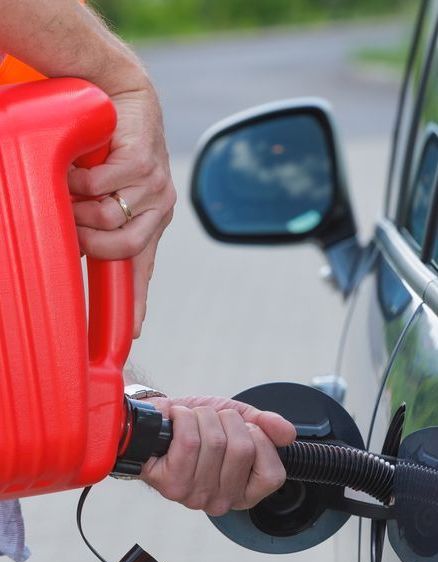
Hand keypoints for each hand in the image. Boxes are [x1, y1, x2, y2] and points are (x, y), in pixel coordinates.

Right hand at [68, 84, 175, 336]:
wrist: (121, 94)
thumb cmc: (110, 146)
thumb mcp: (108, 191)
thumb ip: (102, 221)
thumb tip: (79, 248)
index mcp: (151, 221)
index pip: (145, 269)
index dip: (139, 303)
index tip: (136, 332)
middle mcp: (159, 208)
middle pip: (120, 249)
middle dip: (88, 240)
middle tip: (71, 221)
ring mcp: (155, 186)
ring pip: (107, 219)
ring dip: (79, 206)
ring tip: (75, 187)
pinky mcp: (143, 162)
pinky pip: (100, 189)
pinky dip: (79, 181)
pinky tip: (81, 167)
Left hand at [141, 396, 295, 515]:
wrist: (156, 421)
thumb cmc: (197, 425)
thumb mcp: (239, 420)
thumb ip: (267, 426)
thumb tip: (288, 433)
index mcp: (243, 491)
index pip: (273, 474)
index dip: (260, 439)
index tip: (243, 429)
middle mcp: (221, 501)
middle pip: (243, 449)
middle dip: (227, 420)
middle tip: (212, 422)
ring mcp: (194, 496)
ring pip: (214, 441)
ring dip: (202, 416)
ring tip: (192, 422)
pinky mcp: (170, 484)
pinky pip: (189, 440)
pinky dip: (183, 417)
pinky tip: (175, 422)